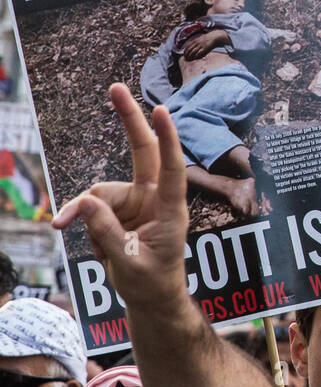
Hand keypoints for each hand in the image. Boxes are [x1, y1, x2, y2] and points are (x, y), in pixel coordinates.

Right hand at [52, 84, 188, 309]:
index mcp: (169, 209)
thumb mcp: (129, 263)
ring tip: (91, 245)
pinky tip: (102, 252)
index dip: (167, 139)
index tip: (161, 111)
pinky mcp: (117, 210)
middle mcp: (153, 198)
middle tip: (115, 88)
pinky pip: (91, 209)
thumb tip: (84, 203)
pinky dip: (88, 227)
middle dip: (129, 119)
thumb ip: (107, 232)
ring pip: (98, 194)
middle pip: (142, 151)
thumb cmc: (151, 281)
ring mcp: (135, 201)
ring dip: (85, 215)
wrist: (151, 298)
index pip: (171, 168)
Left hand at [182, 29, 229, 58]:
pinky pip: (198, 53)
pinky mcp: (204, 48)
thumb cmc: (207, 39)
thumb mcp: (199, 39)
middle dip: (186, 54)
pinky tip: (194, 58)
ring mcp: (200, 46)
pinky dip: (195, 56)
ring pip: (193, 52)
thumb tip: (191, 46)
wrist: (214, 37)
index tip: (184, 55)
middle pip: (189, 50)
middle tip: (186, 58)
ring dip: (190, 56)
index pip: (187, 46)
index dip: (185, 51)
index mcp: (195, 40)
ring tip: (189, 59)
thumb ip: (195, 42)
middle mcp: (196, 43)